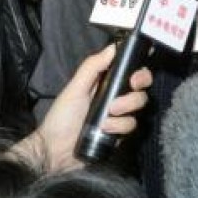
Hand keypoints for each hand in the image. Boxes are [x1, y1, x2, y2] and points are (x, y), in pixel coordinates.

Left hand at [17, 43, 151, 171]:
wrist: (56, 150)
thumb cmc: (62, 116)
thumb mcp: (75, 87)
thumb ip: (92, 66)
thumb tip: (113, 47)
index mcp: (106, 83)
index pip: (131, 71)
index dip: (139, 70)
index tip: (135, 74)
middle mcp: (116, 97)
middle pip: (142, 87)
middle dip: (139, 86)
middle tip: (131, 87)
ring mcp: (120, 116)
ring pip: (139, 106)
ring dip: (125, 108)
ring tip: (106, 116)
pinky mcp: (121, 134)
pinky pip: (132, 126)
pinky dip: (119, 126)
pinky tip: (105, 129)